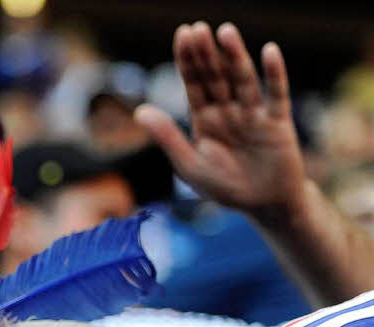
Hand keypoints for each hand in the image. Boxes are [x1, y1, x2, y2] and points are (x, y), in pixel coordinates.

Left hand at [135, 22, 307, 219]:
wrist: (263, 206)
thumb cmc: (224, 187)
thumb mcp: (190, 165)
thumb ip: (168, 138)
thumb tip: (140, 111)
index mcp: (204, 120)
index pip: (194, 84)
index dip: (188, 60)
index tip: (183, 35)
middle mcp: (228, 111)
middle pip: (216, 77)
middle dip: (206, 54)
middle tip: (198, 29)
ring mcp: (253, 114)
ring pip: (243, 80)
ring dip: (235, 56)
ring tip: (225, 32)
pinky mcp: (278, 122)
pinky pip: (276, 94)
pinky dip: (273, 74)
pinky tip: (268, 52)